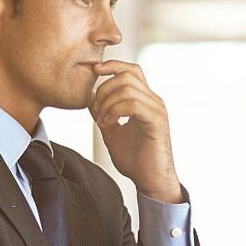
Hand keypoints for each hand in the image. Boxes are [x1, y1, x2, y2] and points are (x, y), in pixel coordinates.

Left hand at [88, 60, 182, 203]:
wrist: (149, 180)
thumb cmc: (134, 159)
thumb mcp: (111, 132)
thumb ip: (103, 114)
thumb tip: (89, 99)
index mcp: (144, 101)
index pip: (131, 70)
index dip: (112, 65)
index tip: (94, 70)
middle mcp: (153, 101)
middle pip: (127, 75)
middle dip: (104, 89)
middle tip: (97, 111)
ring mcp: (157, 110)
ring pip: (128, 88)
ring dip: (107, 103)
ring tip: (103, 121)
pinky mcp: (156, 122)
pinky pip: (133, 104)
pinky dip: (115, 111)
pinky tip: (109, 124)